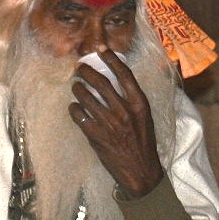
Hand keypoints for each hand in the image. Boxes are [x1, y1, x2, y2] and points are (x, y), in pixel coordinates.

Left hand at [69, 48, 162, 198]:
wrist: (141, 171)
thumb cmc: (143, 142)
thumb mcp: (145, 117)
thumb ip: (132, 99)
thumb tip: (117, 80)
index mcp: (140, 104)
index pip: (124, 74)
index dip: (111, 58)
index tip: (101, 49)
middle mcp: (124, 111)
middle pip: (100, 83)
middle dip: (86, 72)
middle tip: (79, 68)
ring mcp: (109, 124)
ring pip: (86, 98)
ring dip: (77, 89)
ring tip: (75, 86)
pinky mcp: (96, 136)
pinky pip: (79, 116)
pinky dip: (74, 108)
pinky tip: (73, 107)